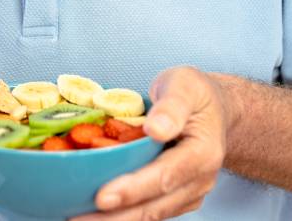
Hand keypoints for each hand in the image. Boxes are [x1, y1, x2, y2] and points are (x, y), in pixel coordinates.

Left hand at [72, 67, 229, 220]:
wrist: (215, 108)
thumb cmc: (195, 94)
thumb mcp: (184, 85)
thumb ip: (172, 106)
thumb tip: (156, 128)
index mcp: (203, 152)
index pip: (164, 176)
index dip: (133, 189)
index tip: (102, 197)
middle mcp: (199, 180)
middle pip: (154, 206)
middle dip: (115, 216)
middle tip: (77, 218)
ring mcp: (188, 193)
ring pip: (150, 215)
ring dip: (114, 220)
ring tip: (78, 218)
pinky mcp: (176, 198)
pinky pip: (149, 211)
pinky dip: (122, 214)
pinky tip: (93, 213)